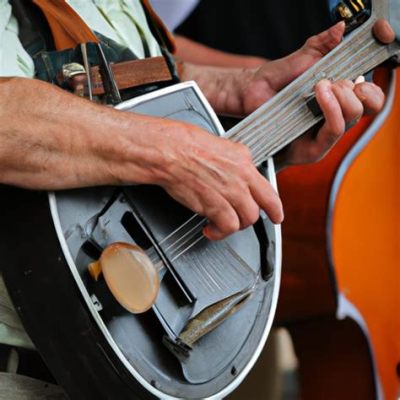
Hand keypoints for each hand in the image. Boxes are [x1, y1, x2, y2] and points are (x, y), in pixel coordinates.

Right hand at [112, 120, 283, 240]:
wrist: (169, 150)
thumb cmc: (184, 144)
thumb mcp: (219, 144)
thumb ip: (234, 160)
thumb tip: (235, 169)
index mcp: (243, 161)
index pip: (268, 190)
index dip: (275, 208)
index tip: (275, 215)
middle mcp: (240, 177)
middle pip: (258, 210)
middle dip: (248, 219)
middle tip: (239, 220)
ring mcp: (229, 192)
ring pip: (245, 220)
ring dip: (233, 226)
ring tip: (220, 226)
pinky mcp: (214, 205)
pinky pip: (227, 227)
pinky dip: (219, 233)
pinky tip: (210, 230)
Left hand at [240, 20, 393, 166]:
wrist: (249, 98)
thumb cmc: (273, 83)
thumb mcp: (299, 60)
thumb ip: (321, 45)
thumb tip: (341, 28)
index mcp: (339, 98)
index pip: (370, 97)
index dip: (372, 86)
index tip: (358, 75)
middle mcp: (336, 116)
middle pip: (368, 106)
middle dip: (353, 88)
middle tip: (330, 81)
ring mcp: (326, 133)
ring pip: (353, 116)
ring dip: (342, 96)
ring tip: (320, 86)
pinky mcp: (316, 147)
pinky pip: (334, 129)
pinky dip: (331, 109)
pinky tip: (319, 95)